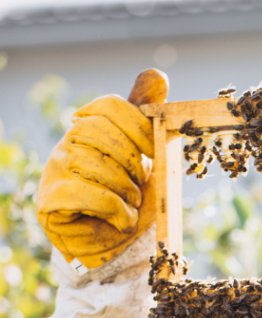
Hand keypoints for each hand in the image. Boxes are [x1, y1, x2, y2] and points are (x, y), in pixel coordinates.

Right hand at [36, 69, 167, 268]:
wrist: (115, 243)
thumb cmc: (130, 197)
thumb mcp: (147, 158)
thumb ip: (145, 119)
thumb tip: (156, 75)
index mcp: (92, 128)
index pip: (108, 105)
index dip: (137, 124)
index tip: (154, 148)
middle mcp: (68, 143)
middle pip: (98, 130)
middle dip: (131, 159)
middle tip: (141, 182)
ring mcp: (55, 170)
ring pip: (93, 164)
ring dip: (125, 190)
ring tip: (131, 204)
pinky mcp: (49, 201)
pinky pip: (82, 193)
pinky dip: (112, 208)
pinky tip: (121, 218)